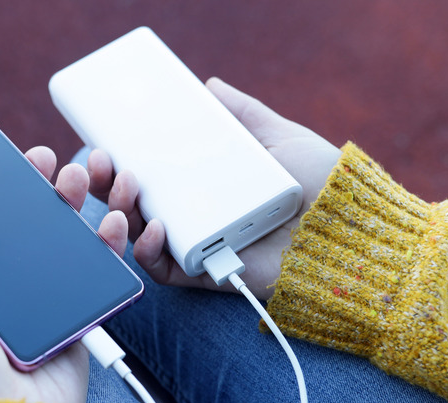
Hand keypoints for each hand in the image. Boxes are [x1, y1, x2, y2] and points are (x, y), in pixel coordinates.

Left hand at [0, 146, 129, 402]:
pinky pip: (92, 273)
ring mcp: (38, 302)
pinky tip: (108, 222)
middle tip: (42, 159)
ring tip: (77, 176)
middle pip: (20, 228)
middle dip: (33, 189)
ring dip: (70, 205)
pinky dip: (105, 246)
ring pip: (58, 242)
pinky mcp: (72, 316)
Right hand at [88, 77, 341, 298]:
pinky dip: (149, 248)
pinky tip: (156, 225)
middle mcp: (195, 214)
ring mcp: (197, 244)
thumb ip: (244, 113)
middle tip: (98, 160)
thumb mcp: (280, 138)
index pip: (152, 171)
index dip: (120, 158)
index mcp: (205, 183)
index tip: (102, 139)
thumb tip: (209, 84)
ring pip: (138, 233)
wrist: (350, 232)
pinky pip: (161, 268)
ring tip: (126, 185)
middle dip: (105, 182)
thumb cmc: (321, 186)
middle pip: (133, 202)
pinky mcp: (203, 274)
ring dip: (119, 209)